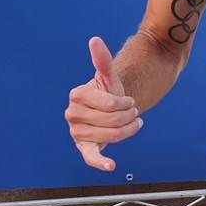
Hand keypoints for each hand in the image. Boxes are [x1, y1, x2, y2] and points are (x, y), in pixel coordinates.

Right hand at [65, 36, 142, 170]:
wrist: (109, 110)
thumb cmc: (108, 92)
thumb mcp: (108, 76)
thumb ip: (102, 60)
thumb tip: (94, 40)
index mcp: (76, 95)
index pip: (110, 104)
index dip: (125, 103)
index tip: (129, 100)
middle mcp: (72, 114)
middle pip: (112, 121)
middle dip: (129, 116)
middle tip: (133, 112)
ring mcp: (76, 132)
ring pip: (112, 136)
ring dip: (129, 130)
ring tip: (133, 123)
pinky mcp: (83, 147)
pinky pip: (91, 156)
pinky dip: (101, 162)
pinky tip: (111, 165)